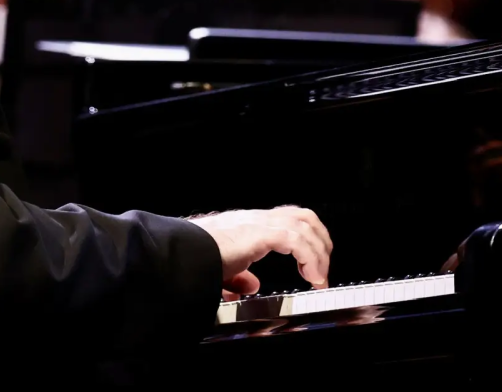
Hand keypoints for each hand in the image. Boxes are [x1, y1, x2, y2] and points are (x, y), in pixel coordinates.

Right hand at [190, 207, 332, 299]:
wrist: (180, 252)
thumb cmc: (192, 256)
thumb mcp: (221, 270)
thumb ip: (237, 277)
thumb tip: (250, 286)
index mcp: (248, 226)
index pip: (287, 221)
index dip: (307, 243)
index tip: (312, 271)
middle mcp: (255, 219)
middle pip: (304, 216)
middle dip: (321, 242)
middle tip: (321, 271)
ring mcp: (257, 222)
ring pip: (305, 223)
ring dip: (319, 252)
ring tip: (318, 277)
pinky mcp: (258, 232)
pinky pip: (297, 238)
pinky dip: (310, 258)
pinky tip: (311, 277)